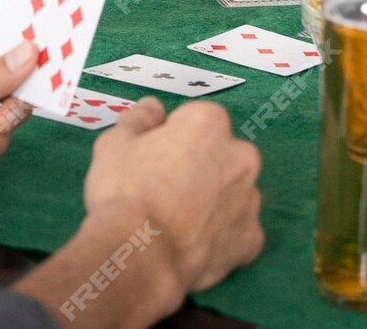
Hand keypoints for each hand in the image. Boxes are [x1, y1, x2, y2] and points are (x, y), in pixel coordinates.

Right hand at [83, 99, 263, 294]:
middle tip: (165, 189)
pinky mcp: (251, 240)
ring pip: (232, 192)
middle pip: (219, 154)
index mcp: (210, 124)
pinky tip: (194, 243)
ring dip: (213, 200)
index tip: (153, 158)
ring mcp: (250, 199)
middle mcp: (241, 156)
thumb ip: (139, 119)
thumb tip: (153, 109)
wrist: (140, 255)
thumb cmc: (126, 193)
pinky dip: (221, 236)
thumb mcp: (115, 144)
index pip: (194, 120)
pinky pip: (238, 231)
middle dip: (199, 166)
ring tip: (177, 221)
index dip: (170, 137)